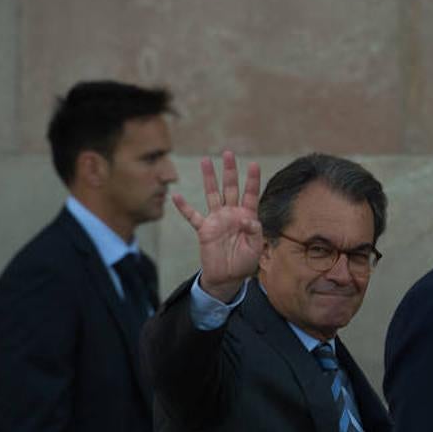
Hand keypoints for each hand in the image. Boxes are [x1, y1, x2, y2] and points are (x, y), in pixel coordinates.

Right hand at [172, 150, 263, 301]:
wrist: (227, 278)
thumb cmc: (244, 263)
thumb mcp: (256, 248)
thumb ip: (254, 231)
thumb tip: (246, 217)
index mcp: (247, 217)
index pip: (250, 194)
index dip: (252, 180)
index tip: (254, 164)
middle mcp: (231, 214)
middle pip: (230, 188)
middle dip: (230, 171)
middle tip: (228, 153)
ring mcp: (217, 219)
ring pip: (212, 194)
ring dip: (209, 178)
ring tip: (206, 160)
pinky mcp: (204, 229)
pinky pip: (192, 216)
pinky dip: (184, 207)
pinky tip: (176, 196)